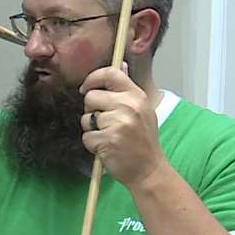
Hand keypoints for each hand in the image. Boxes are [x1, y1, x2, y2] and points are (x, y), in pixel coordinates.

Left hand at [79, 63, 166, 186]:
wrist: (149, 170)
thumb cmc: (142, 140)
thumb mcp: (142, 109)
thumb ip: (127, 88)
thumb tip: (119, 63)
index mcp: (137, 96)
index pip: (110, 73)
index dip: (93, 78)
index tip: (86, 88)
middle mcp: (128, 106)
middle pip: (91, 97)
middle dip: (91, 111)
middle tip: (104, 123)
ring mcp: (118, 123)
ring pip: (86, 119)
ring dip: (92, 130)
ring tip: (108, 137)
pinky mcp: (107, 140)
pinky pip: (86, 136)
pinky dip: (92, 144)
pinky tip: (107, 148)